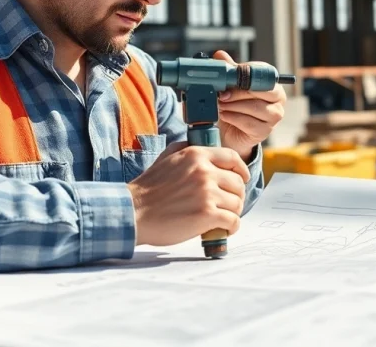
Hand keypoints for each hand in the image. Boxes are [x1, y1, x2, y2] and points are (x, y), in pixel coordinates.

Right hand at [127, 141, 249, 246]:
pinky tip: (223, 229)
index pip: (232, 158)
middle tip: (229, 205)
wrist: (133, 212)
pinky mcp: (207, 215)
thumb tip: (199, 147)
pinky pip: (233, 221)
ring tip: (224, 218)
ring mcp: (207, 193)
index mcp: (196, 155)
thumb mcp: (166, 158)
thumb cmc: (147, 189)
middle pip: (238, 183)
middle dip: (236, 195)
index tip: (242, 178)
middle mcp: (204, 171)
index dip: (241, 170)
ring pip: (237, 203)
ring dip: (233, 213)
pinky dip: (231, 227)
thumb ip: (185, 149)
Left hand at [211, 50, 286, 161]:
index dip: (246, 74)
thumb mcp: (231, 86)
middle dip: (238, 92)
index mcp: (272, 83)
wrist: (231, 131)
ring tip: (220, 104)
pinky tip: (224, 115)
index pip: (264, 74)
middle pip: (261, 91)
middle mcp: (278, 100)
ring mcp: (274, 117)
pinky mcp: (265, 131)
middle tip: (221, 93)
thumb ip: (228, 70)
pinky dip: (233, 118)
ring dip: (233, 105)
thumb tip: (219, 55)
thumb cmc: (235, 105)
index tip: (230, 76)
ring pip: (255, 107)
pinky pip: (249, 123)